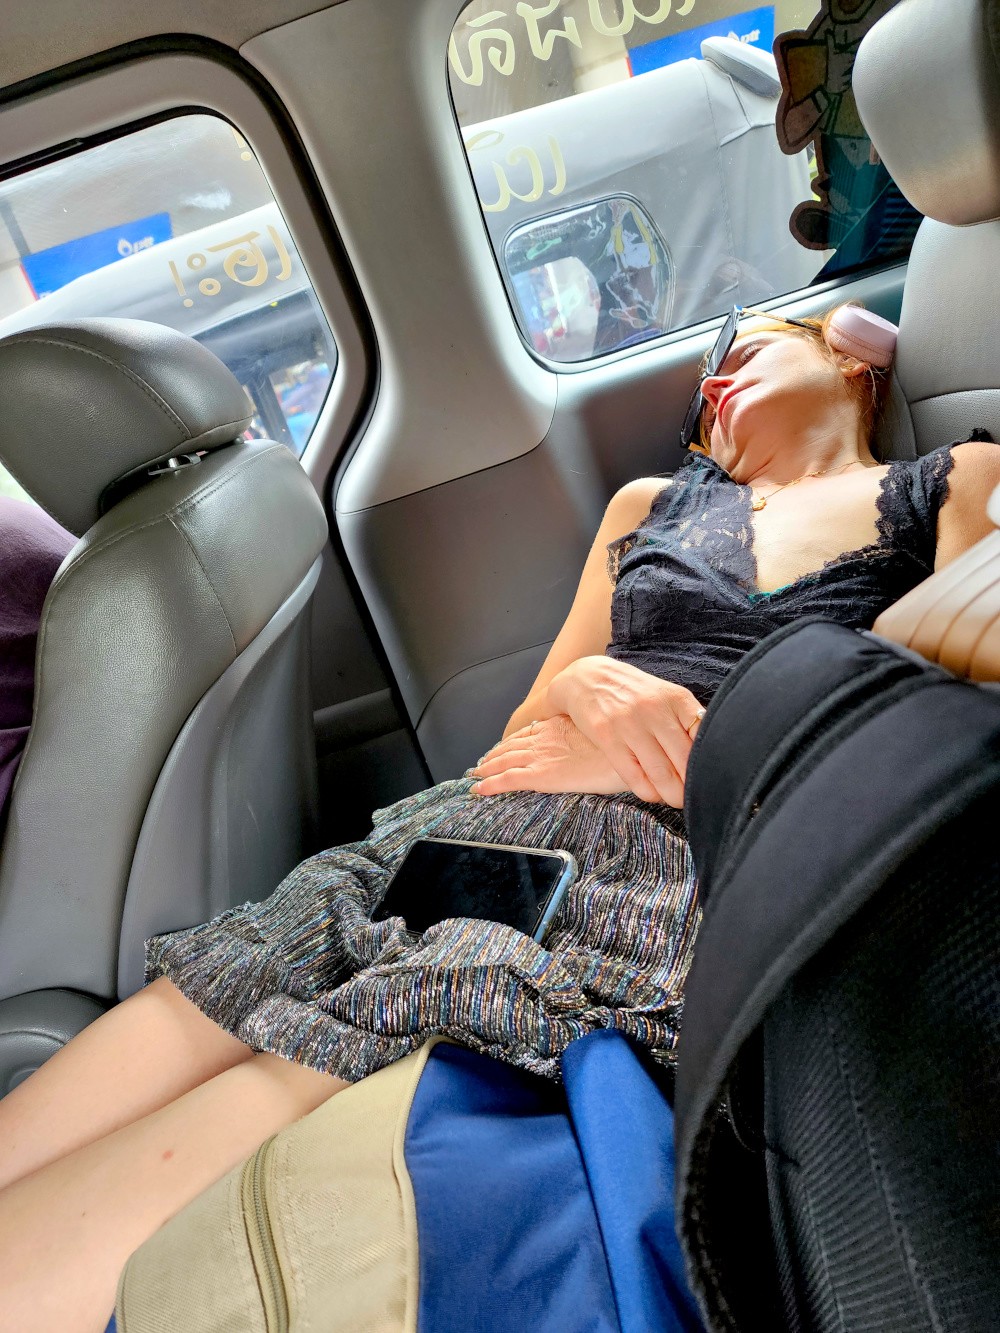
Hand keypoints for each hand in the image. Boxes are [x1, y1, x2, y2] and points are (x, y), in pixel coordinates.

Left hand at [470, 716, 629, 796]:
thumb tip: (588, 746)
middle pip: (510, 746)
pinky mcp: (540, 775)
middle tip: (482, 763)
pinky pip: (507, 779)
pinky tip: (478, 789)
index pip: (526, 734)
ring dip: (486, 769)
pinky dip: (490, 784)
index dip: (510, 742)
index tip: (501, 747)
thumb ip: (588, 738)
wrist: (627, 755)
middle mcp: (544, 738)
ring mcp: (540, 756)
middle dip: (494, 755)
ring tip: (476, 775)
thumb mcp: (602, 734)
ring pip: (503, 762)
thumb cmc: (622, 747)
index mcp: (558, 726)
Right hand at [546, 656, 704, 805]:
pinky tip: (654, 793)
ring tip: (677, 799)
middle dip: (693, 786)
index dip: (711, 761)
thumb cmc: (634, 692)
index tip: (714, 776)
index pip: (704, 735)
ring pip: (661, 773)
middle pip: (684, 759)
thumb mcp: (664, 694)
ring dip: (673, 794)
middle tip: (698, 797)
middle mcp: (654, 710)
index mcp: (676, 698)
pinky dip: (648, 792)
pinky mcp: (607, 738)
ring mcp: (629, 724)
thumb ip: (686, 719)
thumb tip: (714, 751)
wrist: (587, 678)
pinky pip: (634, 777)